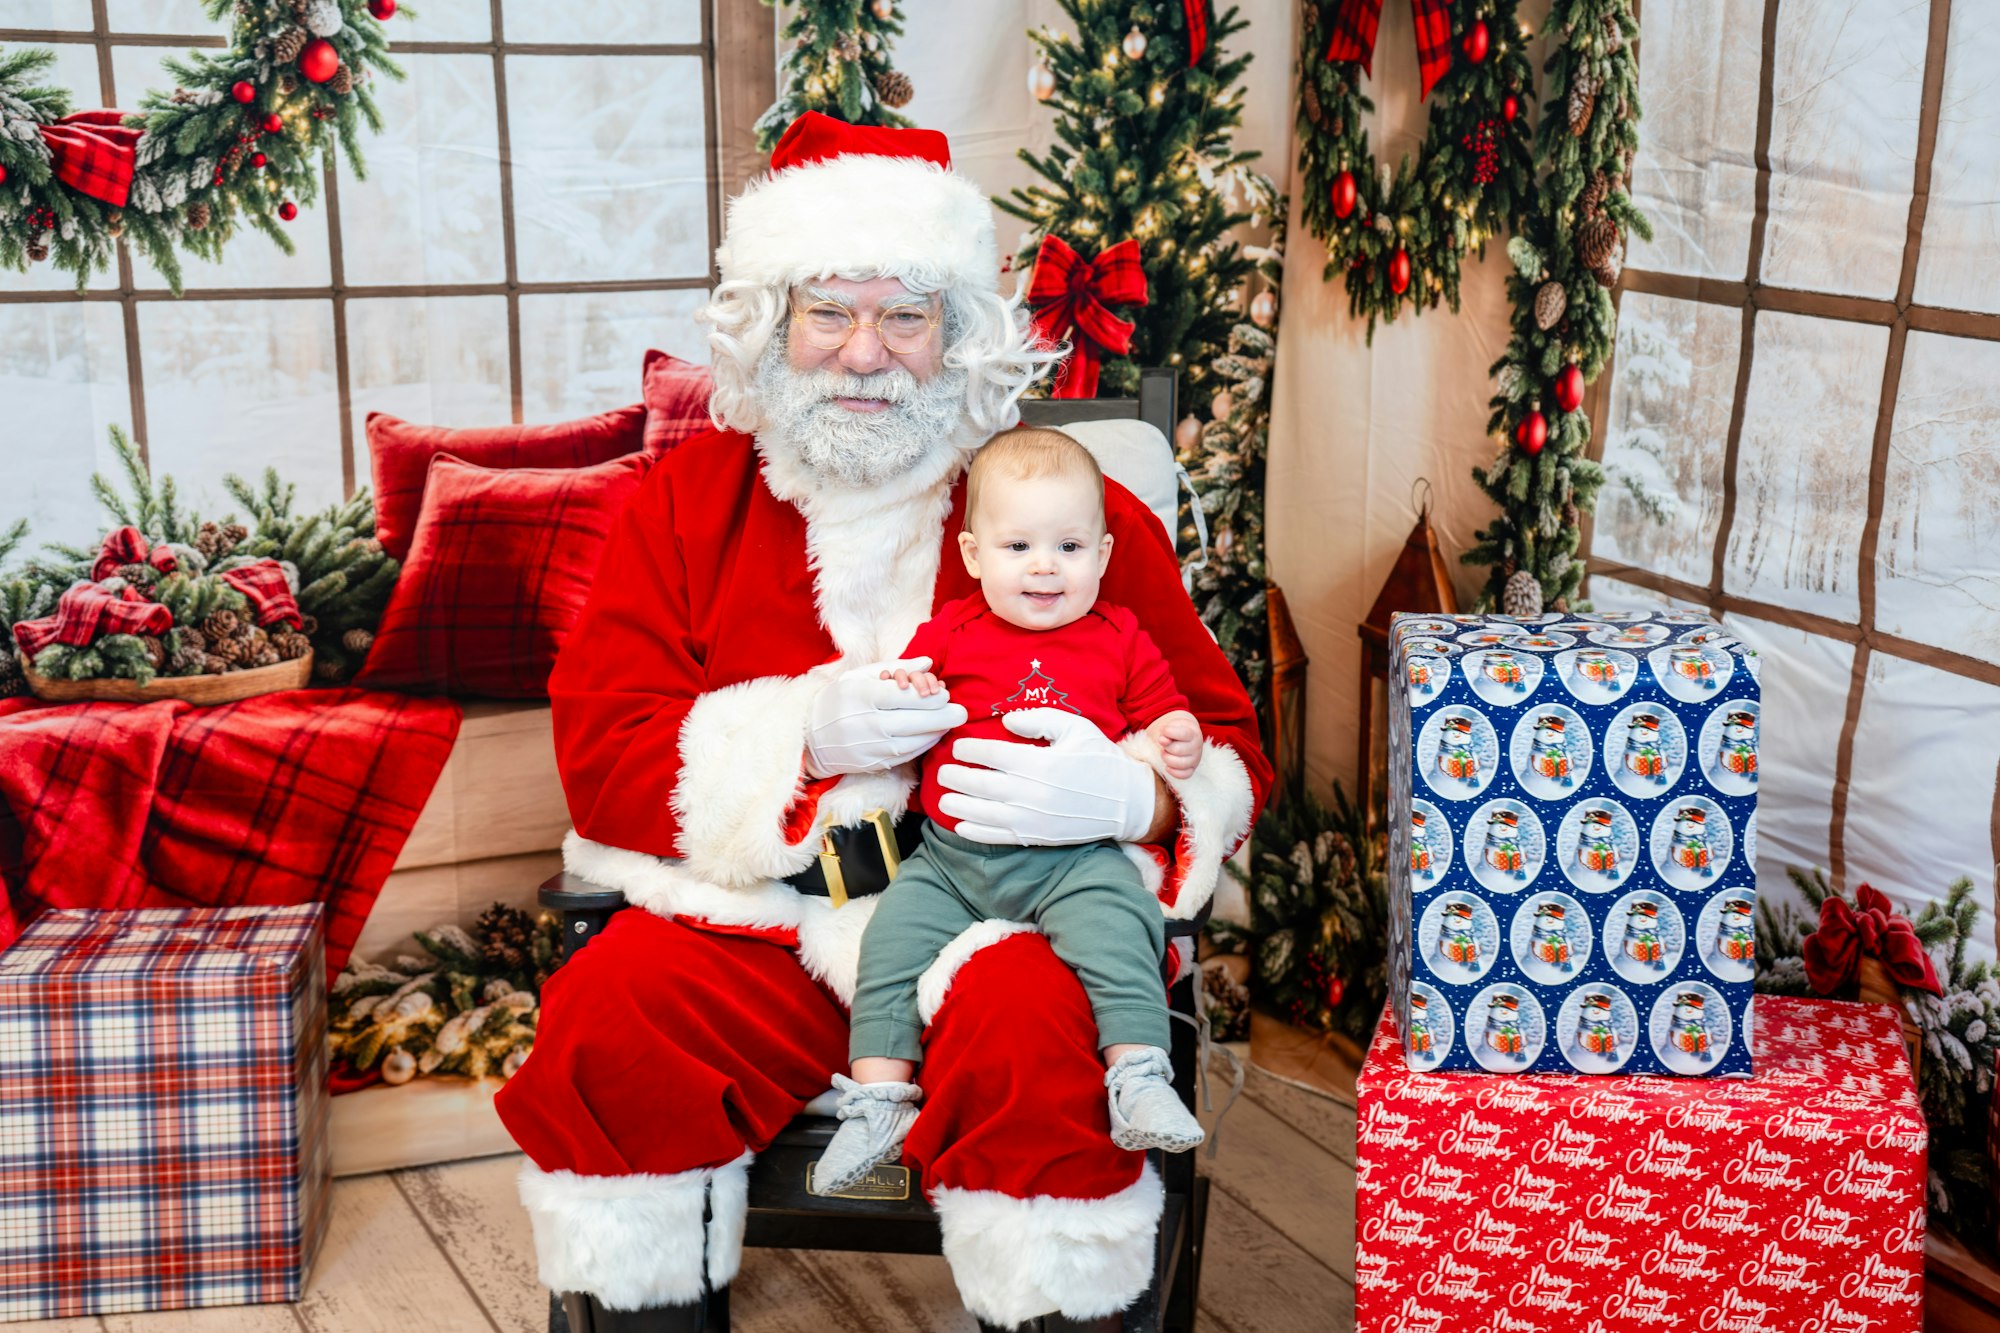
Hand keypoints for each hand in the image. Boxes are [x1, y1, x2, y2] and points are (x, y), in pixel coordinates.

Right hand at [804, 657, 967, 777]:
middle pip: (914, 720)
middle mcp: (867, 723)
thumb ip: (894, 668)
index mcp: (862, 696)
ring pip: (914, 741)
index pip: (903, 697)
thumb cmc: (838, 700)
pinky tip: (934, 734)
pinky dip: (924, 744)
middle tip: (961, 711)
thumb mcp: (859, 676)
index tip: (944, 693)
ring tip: (950, 721)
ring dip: (937, 731)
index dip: (929, 696)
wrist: (811, 737)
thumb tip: (927, 662)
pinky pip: (907, 755)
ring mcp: (871, 746)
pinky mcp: (875, 763)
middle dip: (943, 715)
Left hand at [936, 708, 1158, 845]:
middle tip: (942, 773)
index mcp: (1043, 762)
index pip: (993, 754)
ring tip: (944, 799)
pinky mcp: (1039, 836)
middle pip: (983, 785)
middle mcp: (1035, 793)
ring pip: (986, 813)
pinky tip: (962, 826)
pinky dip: (978, 833)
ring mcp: (1035, 819)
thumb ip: (1039, 719)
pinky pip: (1000, 837)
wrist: (1127, 801)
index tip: (958, 747)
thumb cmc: (1100, 758)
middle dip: (957, 778)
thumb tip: (1005, 721)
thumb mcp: (1075, 727)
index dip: (970, 750)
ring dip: (960, 806)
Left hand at [1147, 710, 1203, 780]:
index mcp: (1193, 733)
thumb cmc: (1175, 730)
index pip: (1184, 734)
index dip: (1169, 733)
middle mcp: (1197, 747)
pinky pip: (1184, 775)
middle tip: (1165, 745)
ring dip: (1167, 759)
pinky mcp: (1192, 769)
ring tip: (1165, 753)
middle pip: (1178, 750)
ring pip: (1180, 764)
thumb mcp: (1171, 726)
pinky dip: (1173, 772)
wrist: (1182, 735)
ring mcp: (1196, 759)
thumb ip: (1166, 731)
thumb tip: (1163, 741)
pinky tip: (1167, 766)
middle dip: (1166, 747)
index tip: (1164, 731)